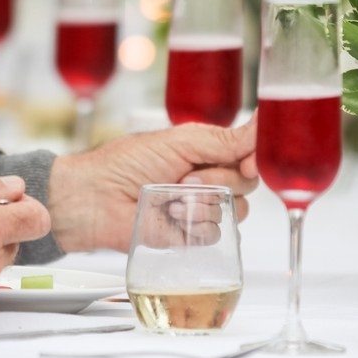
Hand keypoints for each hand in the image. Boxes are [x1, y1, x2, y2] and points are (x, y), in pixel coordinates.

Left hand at [46, 122, 259, 253]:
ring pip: (237, 210)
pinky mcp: (193, 235)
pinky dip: (197, 225)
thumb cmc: (127, 164)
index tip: (249, 163)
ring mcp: (202, 208)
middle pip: (248, 183)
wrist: (95, 200)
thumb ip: (226, 138)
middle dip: (219, 180)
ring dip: (204, 203)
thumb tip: (262, 121)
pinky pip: (219, 233)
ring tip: (171, 198)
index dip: (256, 159)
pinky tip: (172, 217)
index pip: (251, 153)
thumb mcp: (180, 141)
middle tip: (184, 178)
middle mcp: (210, 180)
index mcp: (208, 152)